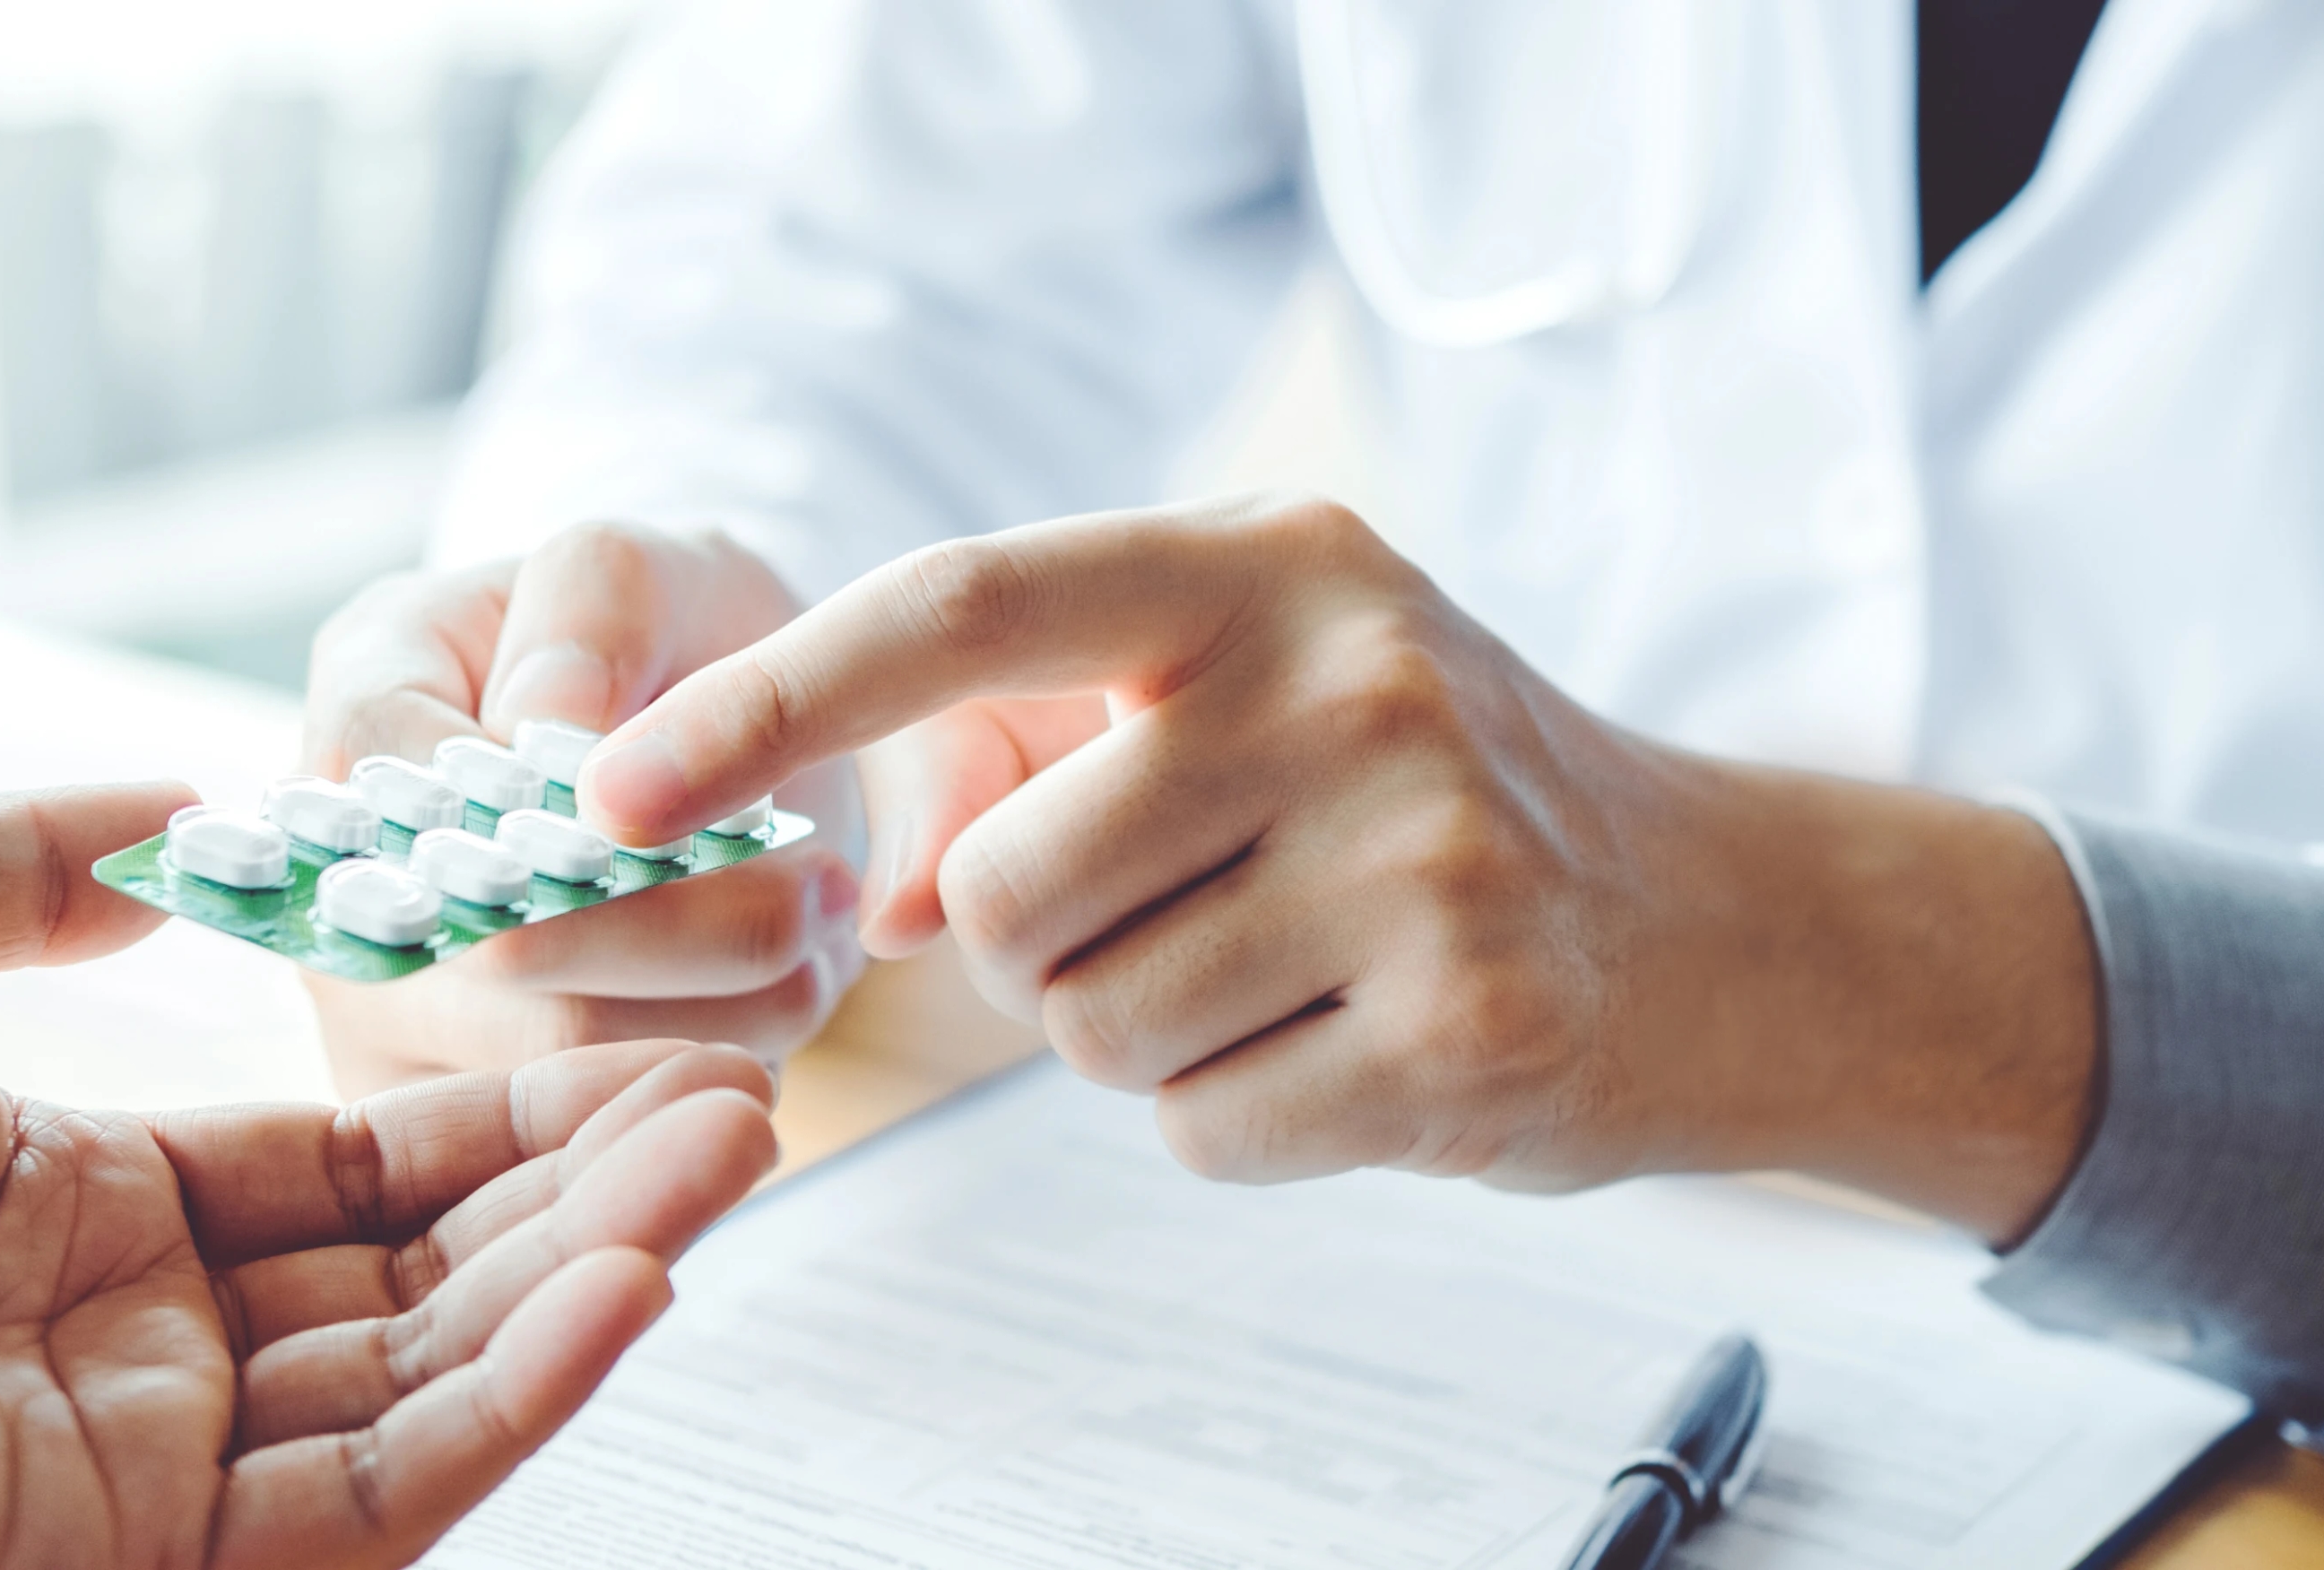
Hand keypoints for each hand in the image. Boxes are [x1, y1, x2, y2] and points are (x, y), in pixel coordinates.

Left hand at [0, 785, 780, 1567]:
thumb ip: (20, 860)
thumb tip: (189, 807)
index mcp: (60, 1210)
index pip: (343, 1167)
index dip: (495, 1108)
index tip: (634, 1037)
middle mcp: (118, 1352)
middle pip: (417, 1277)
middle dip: (583, 1189)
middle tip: (741, 1097)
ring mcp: (126, 1469)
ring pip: (421, 1384)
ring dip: (586, 1274)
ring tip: (728, 1154)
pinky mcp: (127, 1561)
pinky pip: (366, 1493)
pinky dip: (509, 1401)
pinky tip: (624, 1287)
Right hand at [302, 523, 864, 1091]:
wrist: (699, 729)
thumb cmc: (653, 632)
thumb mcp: (635, 564)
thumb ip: (588, 613)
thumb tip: (545, 731)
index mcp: (358, 723)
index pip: (412, 791)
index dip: (554, 820)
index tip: (686, 814)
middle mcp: (346, 888)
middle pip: (498, 959)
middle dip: (674, 931)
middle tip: (814, 892)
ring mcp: (404, 1018)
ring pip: (568, 1060)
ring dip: (722, 1004)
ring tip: (815, 932)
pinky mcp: (486, 1108)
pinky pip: (606, 1122)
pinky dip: (719, 1063)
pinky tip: (783, 998)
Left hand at [575, 494, 2098, 1238]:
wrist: (1715, 924)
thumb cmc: (1427, 798)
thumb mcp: (1249, 701)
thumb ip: (1037, 755)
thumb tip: (869, 901)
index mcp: (1271, 564)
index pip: (962, 605)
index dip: (767, 703)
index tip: (607, 793)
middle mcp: (1351, 680)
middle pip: (1005, 893)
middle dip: (1041, 949)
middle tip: (1186, 917)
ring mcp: (1423, 854)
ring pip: (1090, 1031)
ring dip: (1146, 1037)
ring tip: (1291, 971)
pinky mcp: (1466, 1027)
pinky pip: (1199, 1133)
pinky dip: (1240, 1121)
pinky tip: (1354, 1048)